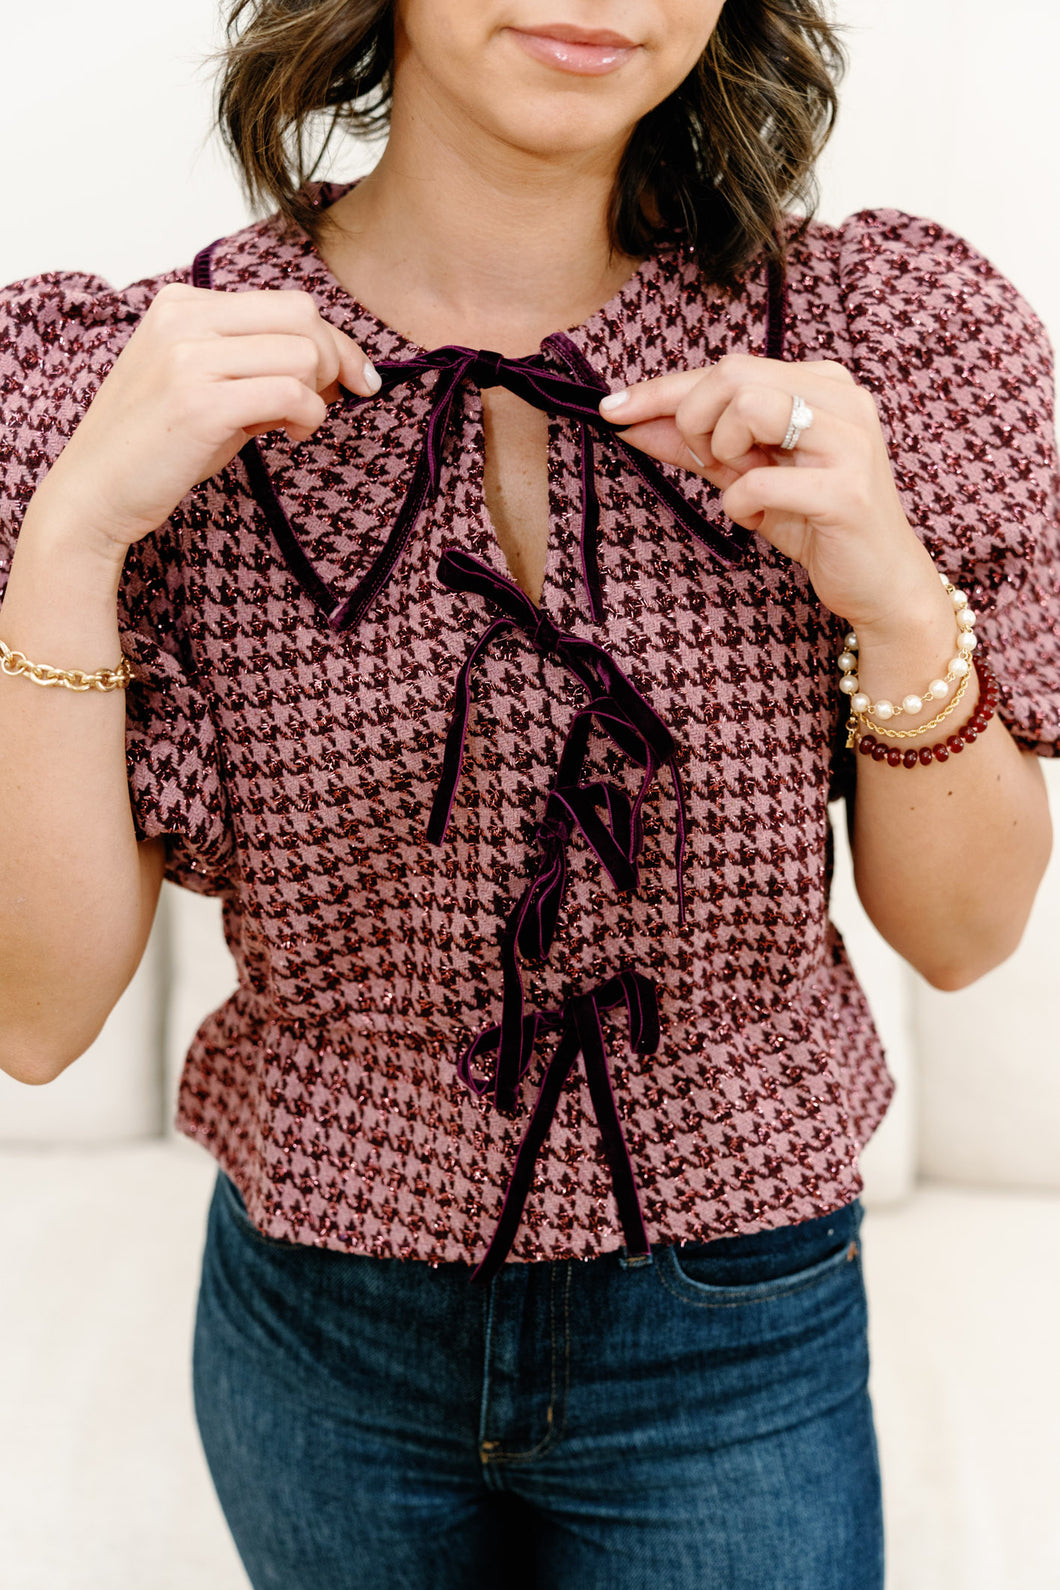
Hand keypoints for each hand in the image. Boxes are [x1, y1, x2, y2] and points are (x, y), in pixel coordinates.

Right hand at [36, 283, 379, 555]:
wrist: (95, 493)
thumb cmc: (156, 447)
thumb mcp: (205, 387)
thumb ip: (258, 367)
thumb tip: (335, 367)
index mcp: (182, 305)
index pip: (288, 303)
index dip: (334, 341)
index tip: (354, 378)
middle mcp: (183, 320)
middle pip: (303, 316)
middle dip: (336, 361)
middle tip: (331, 402)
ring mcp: (189, 358)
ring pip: (303, 354)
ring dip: (319, 395)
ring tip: (295, 426)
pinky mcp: (200, 404)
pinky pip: (291, 394)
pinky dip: (308, 417)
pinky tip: (290, 437)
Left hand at [599, 354, 937, 634]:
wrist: (881, 584)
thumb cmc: (815, 525)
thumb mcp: (747, 476)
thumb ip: (696, 445)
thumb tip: (631, 421)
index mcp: (820, 385)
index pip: (728, 368)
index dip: (662, 389)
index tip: (611, 408)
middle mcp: (841, 399)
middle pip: (732, 375)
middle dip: (693, 420)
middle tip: (703, 464)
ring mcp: (849, 440)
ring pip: (748, 408)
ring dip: (720, 452)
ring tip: (738, 484)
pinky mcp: (847, 490)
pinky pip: (760, 480)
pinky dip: (739, 503)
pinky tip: (754, 517)